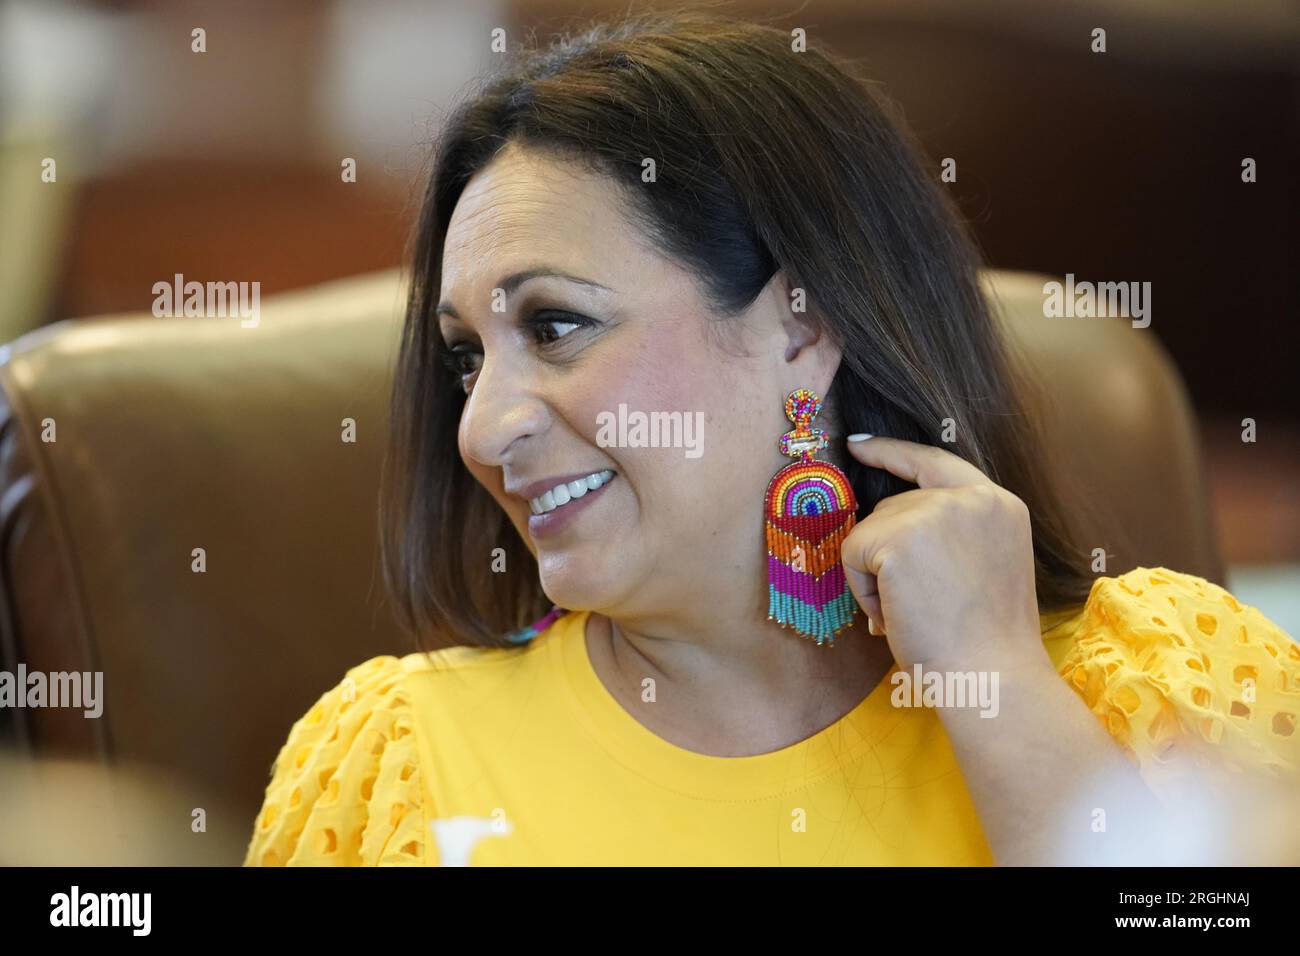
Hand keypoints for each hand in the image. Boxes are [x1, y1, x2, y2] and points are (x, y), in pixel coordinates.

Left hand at [840, 436, 1046, 673]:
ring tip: (914, 612)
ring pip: (869, 532)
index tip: (859, 444)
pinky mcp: (898, 535)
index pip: (935, 461)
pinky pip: (851, 554)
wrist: (992, 676)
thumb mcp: (987, 565)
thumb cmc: (987, 642)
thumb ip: (952, 534)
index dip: (893, 452)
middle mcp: (970, 497)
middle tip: (920, 605)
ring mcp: (934, 512)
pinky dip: (862, 590)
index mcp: (999, 504)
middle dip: (888, 555)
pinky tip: (896, 613)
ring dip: (876, 577)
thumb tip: (887, 525)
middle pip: (893, 507)